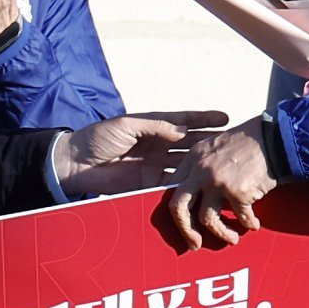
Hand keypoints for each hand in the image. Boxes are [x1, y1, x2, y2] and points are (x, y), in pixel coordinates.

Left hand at [53, 110, 229, 198]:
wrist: (76, 163)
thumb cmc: (99, 137)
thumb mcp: (129, 125)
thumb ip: (157, 126)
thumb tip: (184, 131)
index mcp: (154, 127)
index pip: (185, 122)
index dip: (205, 120)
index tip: (226, 119)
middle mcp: (158, 146)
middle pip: (190, 145)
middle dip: (210, 144)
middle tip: (232, 145)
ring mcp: (155, 166)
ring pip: (185, 166)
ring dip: (202, 167)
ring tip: (223, 168)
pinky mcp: (148, 185)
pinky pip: (171, 186)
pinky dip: (186, 187)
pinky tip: (203, 188)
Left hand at [167, 117, 275, 249]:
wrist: (276, 137)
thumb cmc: (250, 143)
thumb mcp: (216, 148)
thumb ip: (202, 168)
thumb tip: (197, 198)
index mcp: (193, 159)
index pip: (172, 189)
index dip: (177, 210)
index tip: (185, 223)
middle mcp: (200, 170)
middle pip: (178, 207)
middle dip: (185, 230)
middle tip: (194, 245)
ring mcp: (217, 181)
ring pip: (207, 219)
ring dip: (221, 234)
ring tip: (233, 239)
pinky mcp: (237, 191)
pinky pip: (240, 217)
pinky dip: (248, 224)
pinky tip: (253, 224)